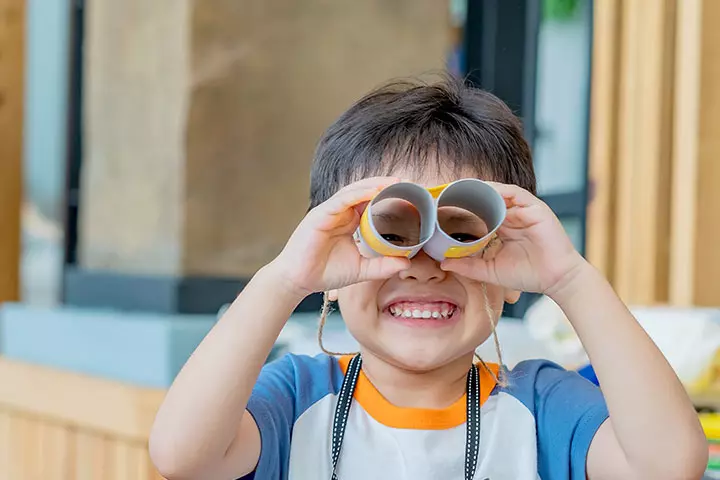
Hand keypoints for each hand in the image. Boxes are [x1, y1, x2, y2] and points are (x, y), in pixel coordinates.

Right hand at [270, 177, 410, 297]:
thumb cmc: (326, 272)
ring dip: (376, 184)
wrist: (299, 280)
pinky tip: (374, 191)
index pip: (372, 203)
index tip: (412, 196)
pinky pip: (342, 199)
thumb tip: (406, 264)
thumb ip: (382, 266)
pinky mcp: (320, 214)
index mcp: (350, 221)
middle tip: (409, 183)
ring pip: (355, 191)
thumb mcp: (361, 269)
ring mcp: (330, 211)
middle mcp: (341, 212)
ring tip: (395, 182)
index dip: (391, 197)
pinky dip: (359, 193)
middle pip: (366, 191)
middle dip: (387, 185)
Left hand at [440, 183, 584, 296]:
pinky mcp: (535, 208)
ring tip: (460, 189)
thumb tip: (443, 262)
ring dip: (480, 190)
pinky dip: (499, 190)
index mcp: (501, 228)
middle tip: (444, 193)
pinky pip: (515, 193)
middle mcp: (511, 216)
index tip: (440, 208)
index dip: (461, 208)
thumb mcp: (490, 270)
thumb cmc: (527, 274)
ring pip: (498, 193)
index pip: (478, 212)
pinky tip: (484, 192)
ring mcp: (523, 210)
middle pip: (486, 199)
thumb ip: (468, 266)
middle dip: (466, 195)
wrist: (555, 280)